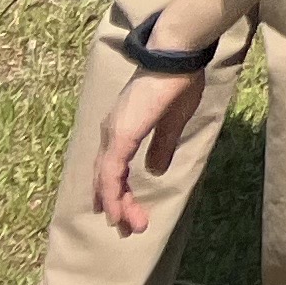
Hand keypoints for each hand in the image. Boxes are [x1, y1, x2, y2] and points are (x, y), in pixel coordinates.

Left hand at [93, 67, 205, 231]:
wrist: (177, 56)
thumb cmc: (179, 81)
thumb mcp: (173, 120)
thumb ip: (161, 145)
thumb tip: (154, 170)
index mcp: (123, 127)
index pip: (113, 167)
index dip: (119, 191)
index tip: (127, 212)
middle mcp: (111, 131)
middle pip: (106, 177)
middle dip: (118, 204)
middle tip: (131, 228)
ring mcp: (114, 133)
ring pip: (106, 179)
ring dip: (117, 205)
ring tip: (129, 227)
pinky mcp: (121, 135)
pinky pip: (110, 173)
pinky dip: (112, 195)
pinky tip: (117, 212)